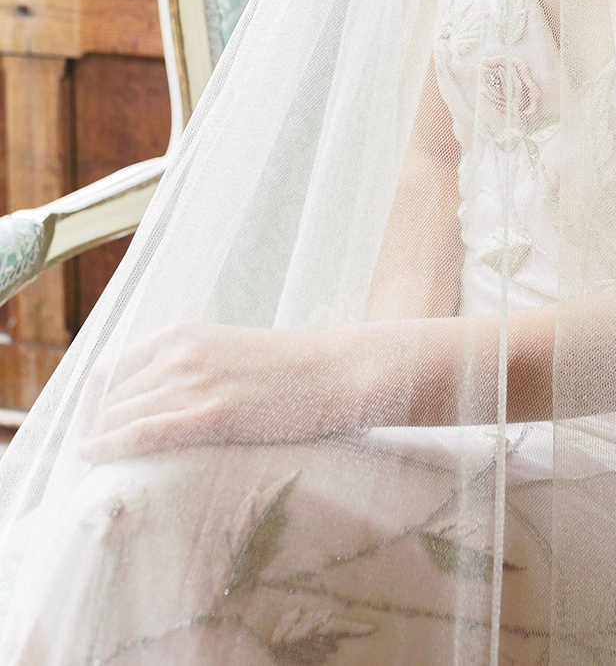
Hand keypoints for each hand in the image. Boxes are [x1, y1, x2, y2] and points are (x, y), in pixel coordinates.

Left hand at [81, 320, 421, 460]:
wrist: (339, 370)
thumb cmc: (291, 368)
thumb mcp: (230, 352)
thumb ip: (192, 367)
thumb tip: (163, 398)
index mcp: (184, 334)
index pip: (112, 368)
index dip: (95, 402)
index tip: (92, 426)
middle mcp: (181, 352)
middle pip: (112, 396)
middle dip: (96, 425)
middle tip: (92, 455)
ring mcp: (196, 381)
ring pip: (121, 415)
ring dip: (100, 440)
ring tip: (91, 466)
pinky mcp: (212, 414)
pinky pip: (142, 433)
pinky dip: (110, 446)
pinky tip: (93, 456)